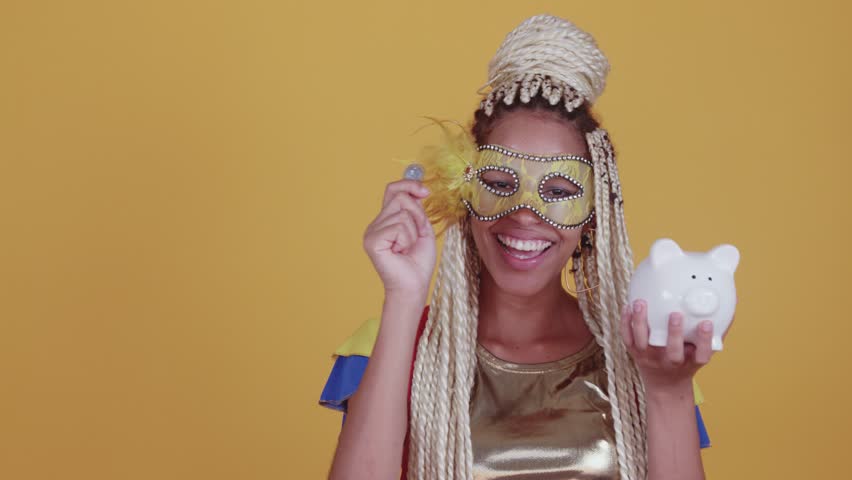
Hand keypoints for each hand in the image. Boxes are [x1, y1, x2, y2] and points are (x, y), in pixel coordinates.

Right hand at [363, 180, 435, 299]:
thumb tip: (418, 189)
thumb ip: (417, 209)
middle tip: (417, 236)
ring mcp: (372, 232)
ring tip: (407, 248)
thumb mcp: (422, 229)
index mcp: (386, 219)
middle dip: (417, 215)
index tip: (425, 192)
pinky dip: (407, 240)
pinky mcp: (372, 241)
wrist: (414, 285)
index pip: (393, 190)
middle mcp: (376, 224)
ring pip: (402, 214)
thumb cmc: (418, 262)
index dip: (409, 185)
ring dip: (414, 232)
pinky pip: (398, 228)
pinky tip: (401, 252)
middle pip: (400, 198)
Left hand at [620, 299, 732, 392]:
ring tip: (640, 303)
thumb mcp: (702, 353)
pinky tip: (627, 307)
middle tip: (675, 314)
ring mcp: (650, 358)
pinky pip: (628, 338)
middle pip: (672, 352)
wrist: (665, 384)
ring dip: (641, 323)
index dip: (704, 340)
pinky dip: (626, 323)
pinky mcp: (634, 353)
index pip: (702, 354)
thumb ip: (713, 333)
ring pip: (644, 343)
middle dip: (674, 333)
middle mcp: (670, 362)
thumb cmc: (686, 362)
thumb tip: (728, 308)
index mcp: (691, 362)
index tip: (706, 323)